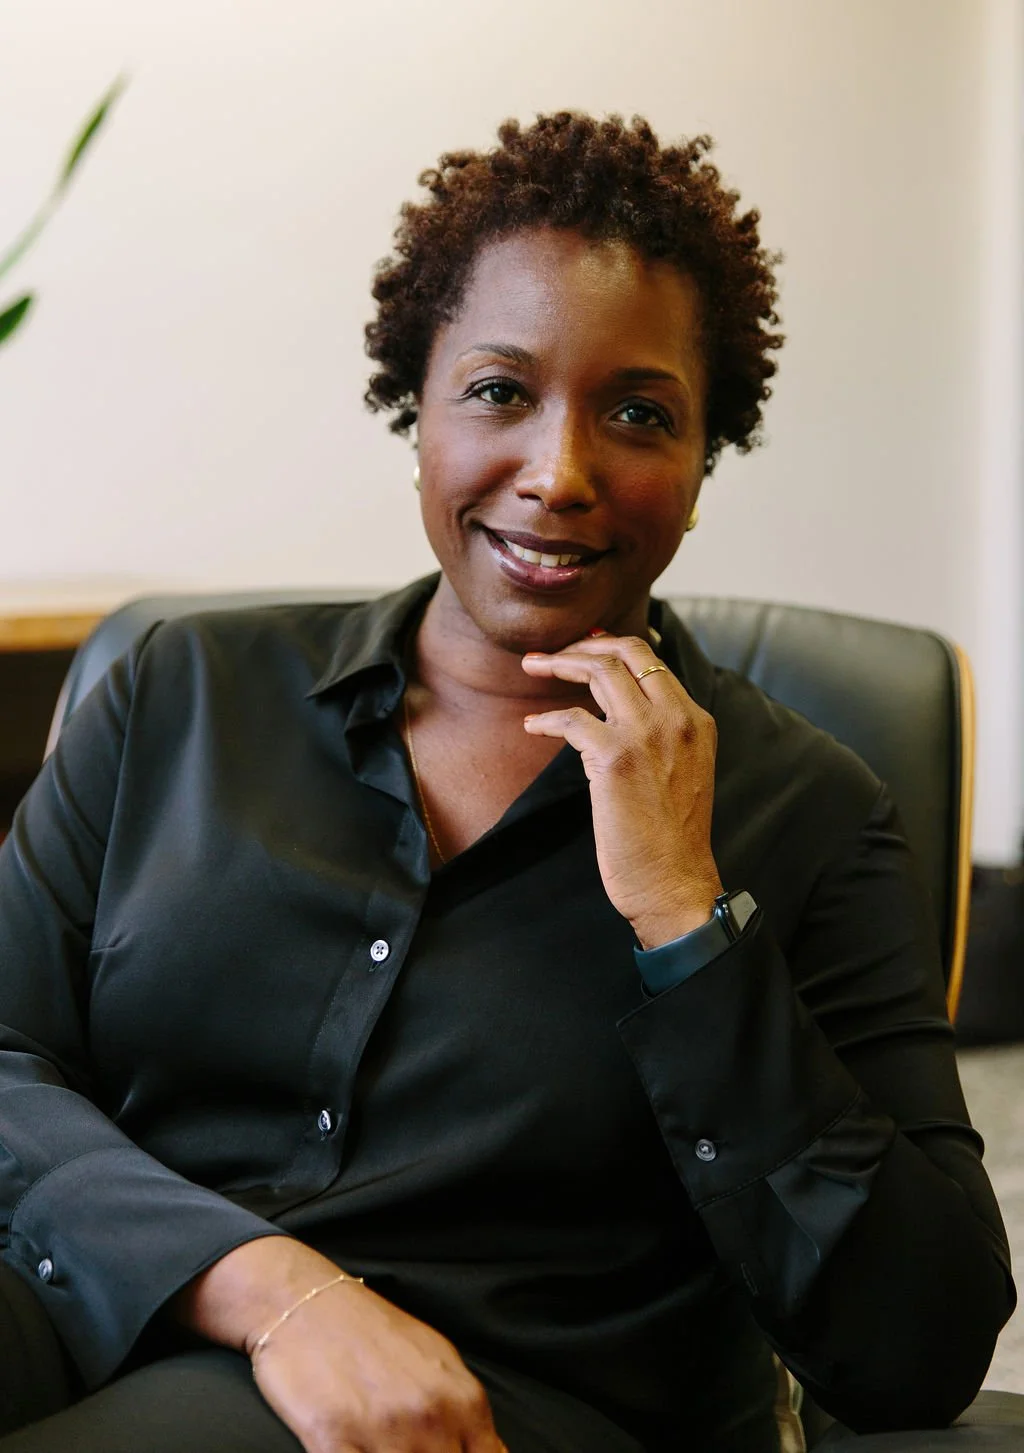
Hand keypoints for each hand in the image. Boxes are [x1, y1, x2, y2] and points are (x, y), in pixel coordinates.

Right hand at [175, 1238, 505, 1452]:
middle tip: (408, 1445)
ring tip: (376, 1445)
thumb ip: (465, 1413)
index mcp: (461, 1399)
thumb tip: (490, 1451)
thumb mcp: (436, 1360)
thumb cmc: (370, 1330)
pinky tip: (354, 1448)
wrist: (304, 1301)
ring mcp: (381, 1430)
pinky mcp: (332, 1440)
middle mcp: (428, 1416)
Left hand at [521, 633, 722, 947]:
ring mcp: (646, 735)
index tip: (583, 645)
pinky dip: (545, 719)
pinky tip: (532, 725)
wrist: (674, 883)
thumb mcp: (683, 770)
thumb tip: (618, 710)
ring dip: (559, 664)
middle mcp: (676, 718)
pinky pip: (570, 719)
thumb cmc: (672, 839)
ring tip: (532, 668)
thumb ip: (662, 735)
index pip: (652, 660)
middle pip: (625, 653)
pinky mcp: (614, 757)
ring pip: (600, 671)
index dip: (611, 645)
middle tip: (549, 654)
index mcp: (696, 719)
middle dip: (581, 646)